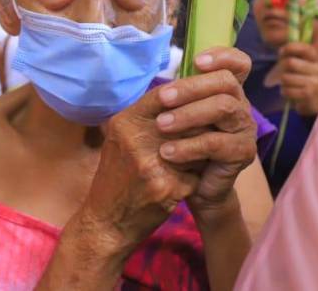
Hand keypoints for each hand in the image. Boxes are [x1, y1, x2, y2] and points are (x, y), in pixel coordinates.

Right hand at [78, 86, 200, 256]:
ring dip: (202, 152)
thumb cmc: (116, 177)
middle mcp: (136, 140)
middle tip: (210, 130)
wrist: (106, 222)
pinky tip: (187, 184)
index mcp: (125, 123)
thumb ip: (145, 118)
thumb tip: (181, 96)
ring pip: (196, 145)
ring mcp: (152, 164)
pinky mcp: (167, 187)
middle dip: (201, 125)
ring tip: (198, 157)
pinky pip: (197, 174)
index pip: (163, 95)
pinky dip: (196, 178)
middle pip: (186, 119)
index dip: (186, 96)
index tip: (200, 100)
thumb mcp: (120, 140)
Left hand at [154, 47, 257, 225]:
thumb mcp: (178, 118)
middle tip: (163, 98)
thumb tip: (160, 84)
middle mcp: (241, 106)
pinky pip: (217, 142)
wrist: (195, 188)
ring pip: (224, 107)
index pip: (238, 63)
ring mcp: (245, 128)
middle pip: (226, 82)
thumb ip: (176, 98)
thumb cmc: (184, 147)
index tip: (196, 61)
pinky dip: (189, 146)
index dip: (222, 56)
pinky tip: (168, 152)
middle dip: (192, 87)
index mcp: (227, 92)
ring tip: (162, 125)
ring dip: (189, 114)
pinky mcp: (243, 152)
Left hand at [276, 42, 317, 116]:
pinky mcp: (308, 94)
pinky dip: (284, 92)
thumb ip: (295, 56)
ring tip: (288, 85)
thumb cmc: (306, 81)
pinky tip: (290, 93)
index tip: (281, 52)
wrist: (317, 103)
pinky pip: (287, 90)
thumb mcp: (304, 66)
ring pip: (286, 78)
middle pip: (290, 63)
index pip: (305, 48)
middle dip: (282, 69)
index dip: (290, 48)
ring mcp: (315, 82)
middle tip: (284, 74)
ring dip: (283, 83)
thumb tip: (281, 50)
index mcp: (317, 60)